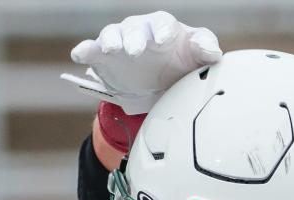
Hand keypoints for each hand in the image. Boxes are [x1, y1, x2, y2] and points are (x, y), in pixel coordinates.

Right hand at [61, 11, 221, 114]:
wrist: (159, 84)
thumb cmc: (180, 63)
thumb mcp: (196, 59)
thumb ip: (205, 51)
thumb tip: (213, 51)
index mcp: (163, 28)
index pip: (163, 22)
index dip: (163, 30)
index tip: (164, 40)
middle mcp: (139, 31)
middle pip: (135, 28)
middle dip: (134, 38)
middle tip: (136, 51)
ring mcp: (119, 43)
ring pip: (112, 35)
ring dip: (110, 41)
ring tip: (110, 50)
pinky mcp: (103, 58)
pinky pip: (91, 50)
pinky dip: (85, 51)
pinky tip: (80, 54)